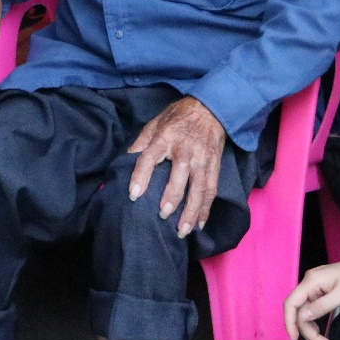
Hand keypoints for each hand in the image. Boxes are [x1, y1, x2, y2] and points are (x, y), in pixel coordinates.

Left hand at [127, 97, 225, 238]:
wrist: (210, 109)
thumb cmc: (178, 118)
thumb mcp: (155, 123)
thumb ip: (141, 143)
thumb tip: (126, 161)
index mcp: (165, 138)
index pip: (150, 157)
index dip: (141, 176)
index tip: (133, 195)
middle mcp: (185, 150)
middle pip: (179, 176)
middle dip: (172, 197)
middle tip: (163, 215)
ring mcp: (202, 159)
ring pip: (199, 188)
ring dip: (191, 211)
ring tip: (182, 231)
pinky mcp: (214, 166)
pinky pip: (211, 190)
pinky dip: (206, 209)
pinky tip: (200, 224)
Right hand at [283, 254, 339, 339]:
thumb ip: (321, 306)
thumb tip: (302, 317)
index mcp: (311, 280)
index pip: (291, 303)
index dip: (289, 322)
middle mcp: (310, 282)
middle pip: (299, 311)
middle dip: (307, 330)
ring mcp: (316, 287)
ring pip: (306, 312)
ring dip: (312, 329)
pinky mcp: (323, 291)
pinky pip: (313, 309)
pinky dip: (315, 322)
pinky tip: (321, 333)